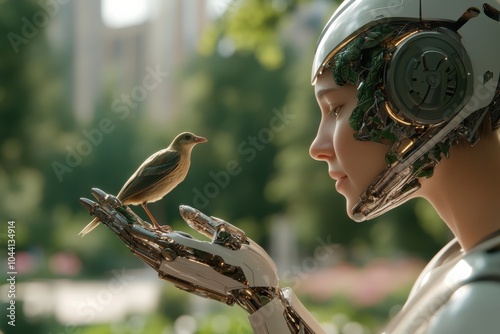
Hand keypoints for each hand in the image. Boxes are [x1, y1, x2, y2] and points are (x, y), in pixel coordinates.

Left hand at [79, 188, 279, 312]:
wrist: (254, 294)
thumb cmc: (245, 261)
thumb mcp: (225, 233)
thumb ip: (199, 221)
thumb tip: (177, 210)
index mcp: (177, 248)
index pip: (134, 226)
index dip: (115, 210)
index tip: (97, 196)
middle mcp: (168, 263)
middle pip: (127, 237)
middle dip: (108, 217)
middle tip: (89, 200)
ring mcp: (171, 274)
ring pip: (136, 249)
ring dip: (119, 230)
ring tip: (104, 215)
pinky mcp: (178, 280)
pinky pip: (152, 259)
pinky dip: (139, 244)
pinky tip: (133, 235)